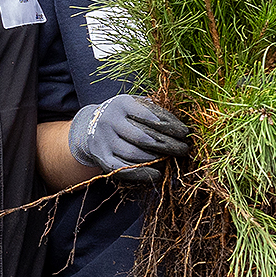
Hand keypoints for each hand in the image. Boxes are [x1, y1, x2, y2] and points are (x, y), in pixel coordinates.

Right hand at [65, 94, 191, 182]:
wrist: (90, 126)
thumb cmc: (123, 116)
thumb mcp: (134, 105)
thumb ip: (154, 110)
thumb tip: (180, 126)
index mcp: (121, 104)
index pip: (148, 115)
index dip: (169, 124)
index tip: (185, 132)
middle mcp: (109, 120)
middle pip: (142, 136)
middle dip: (167, 145)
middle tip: (184, 149)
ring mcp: (103, 140)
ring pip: (132, 153)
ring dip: (155, 159)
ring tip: (171, 159)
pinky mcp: (101, 157)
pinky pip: (122, 168)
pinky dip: (141, 173)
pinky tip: (157, 173)